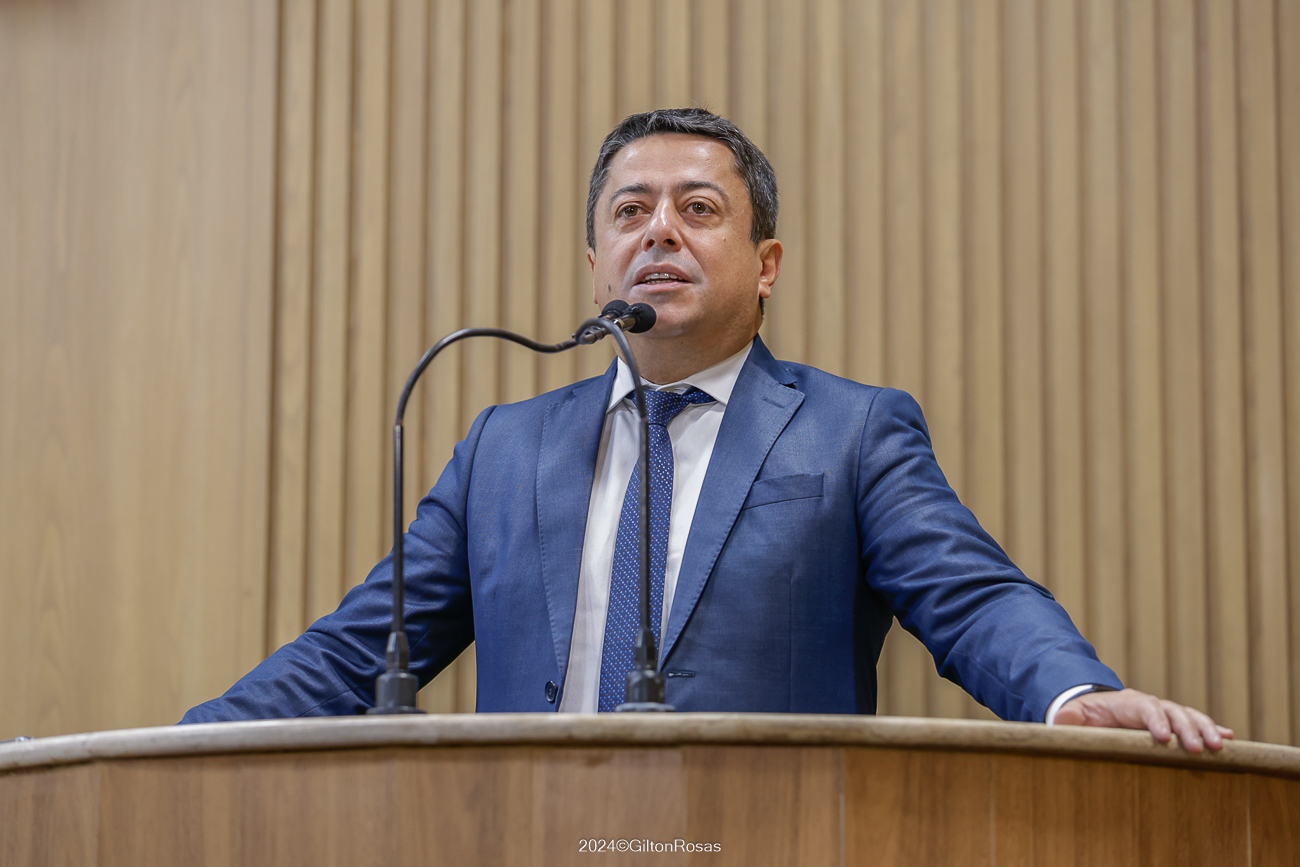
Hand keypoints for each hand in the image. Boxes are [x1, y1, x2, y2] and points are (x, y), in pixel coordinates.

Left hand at [1054, 688, 1234, 752]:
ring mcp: (1164, 712)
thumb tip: (1062, 719)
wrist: (1094, 710)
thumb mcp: (1073, 715)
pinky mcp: (1173, 723)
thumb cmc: (1084, 716)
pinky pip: (1195, 723)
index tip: (1164, 738)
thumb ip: (1068, 717)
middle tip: (1198, 749)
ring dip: (1205, 728)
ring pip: (1188, 715)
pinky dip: (1212, 728)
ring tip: (1220, 746)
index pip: (1145, 707)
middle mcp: (1149, 704)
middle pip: (1172, 711)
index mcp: (1126, 702)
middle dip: (1187, 728)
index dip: (1155, 720)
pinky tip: (1229, 739)